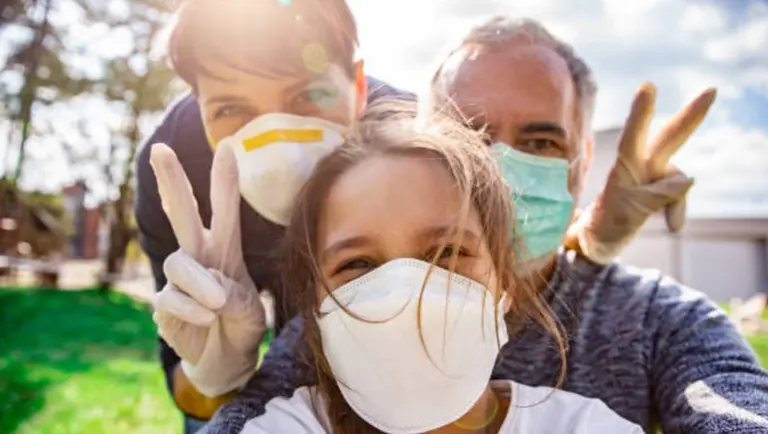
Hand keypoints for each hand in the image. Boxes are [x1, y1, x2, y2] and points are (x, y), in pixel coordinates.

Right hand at [150, 143, 265, 396]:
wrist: (226, 360)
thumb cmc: (241, 325)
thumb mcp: (252, 309)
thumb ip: (236, 295)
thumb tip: (210, 290)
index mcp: (225, 250)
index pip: (225, 210)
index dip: (225, 180)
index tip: (228, 146)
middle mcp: (199, 257)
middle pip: (182, 214)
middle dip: (172, 181)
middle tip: (160, 150)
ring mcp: (179, 280)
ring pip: (178, 263)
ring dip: (200, 283)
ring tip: (218, 303)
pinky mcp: (163, 305)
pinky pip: (171, 298)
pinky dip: (191, 308)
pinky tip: (207, 318)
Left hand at [565, 83, 715, 264]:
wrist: (600, 241)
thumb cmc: (606, 223)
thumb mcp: (627, 212)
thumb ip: (657, 195)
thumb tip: (689, 179)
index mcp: (625, 166)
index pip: (633, 136)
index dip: (641, 113)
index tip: (648, 86)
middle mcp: (641, 165)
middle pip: (668, 138)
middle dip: (691, 116)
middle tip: (711, 91)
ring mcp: (652, 176)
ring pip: (678, 179)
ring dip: (677, 202)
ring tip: (670, 224)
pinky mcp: (660, 189)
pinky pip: (678, 196)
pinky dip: (677, 211)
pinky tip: (673, 227)